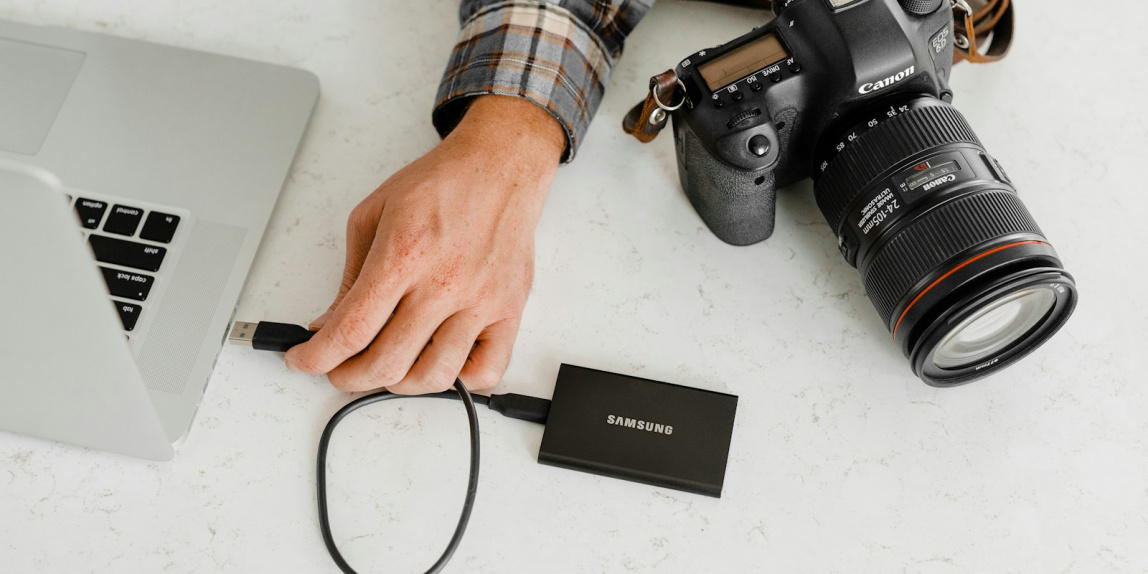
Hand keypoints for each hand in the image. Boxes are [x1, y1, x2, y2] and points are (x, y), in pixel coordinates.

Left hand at [285, 95, 564, 393]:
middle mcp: (445, 282)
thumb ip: (351, 275)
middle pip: (386, 362)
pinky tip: (438, 364)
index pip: (351, 329)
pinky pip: (487, 371)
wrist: (500, 166)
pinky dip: (458, 382)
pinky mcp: (509, 311)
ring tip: (384, 369)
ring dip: (396, 384)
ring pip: (433, 377)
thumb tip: (330, 322)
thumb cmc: (442, 184)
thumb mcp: (374, 215)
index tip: (305, 360)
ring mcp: (481, 301)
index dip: (317, 357)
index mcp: (405, 253)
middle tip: (338, 368)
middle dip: (347, 376)